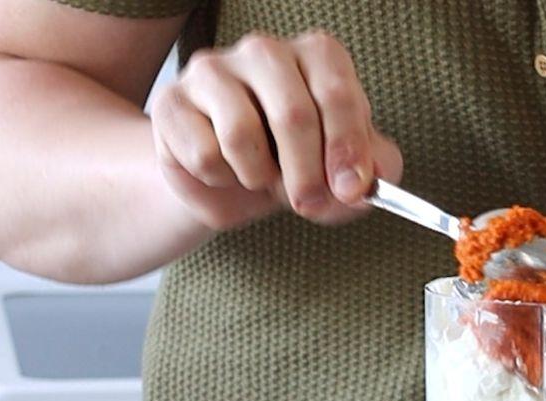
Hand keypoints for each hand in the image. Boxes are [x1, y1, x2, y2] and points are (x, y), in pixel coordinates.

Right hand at [149, 31, 402, 231]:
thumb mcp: (345, 172)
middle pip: (293, 114)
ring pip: (242, 135)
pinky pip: (204, 154)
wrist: (232, 183)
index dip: (347, 146)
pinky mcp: (173, 100)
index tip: (350, 189)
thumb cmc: (297, 165)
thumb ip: (372, 172)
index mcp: (317, 56)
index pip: (337, 93)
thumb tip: (365, 182)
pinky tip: (225, 171)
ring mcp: (213, 69)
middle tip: (308, 203)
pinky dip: (222, 179)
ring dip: (260, 177)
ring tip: (262, 177)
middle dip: (307, 174)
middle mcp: (265, 51)